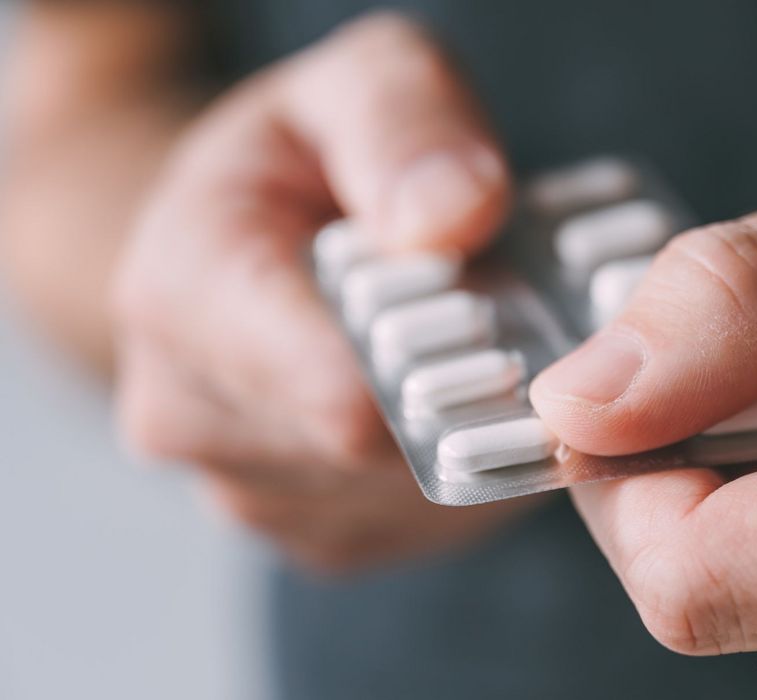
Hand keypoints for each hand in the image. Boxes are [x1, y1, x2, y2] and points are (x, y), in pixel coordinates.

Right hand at [112, 13, 532, 571]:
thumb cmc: (305, 156)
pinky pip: (412, 525)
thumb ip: (404, 124)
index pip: (335, 394)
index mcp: (185, 293)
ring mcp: (244, 488)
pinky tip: (455, 401)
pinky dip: (455, 469)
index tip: (507, 334)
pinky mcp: (305, 528)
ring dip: (468, 435)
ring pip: (407, 499)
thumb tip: (458, 215)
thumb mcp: (359, 82)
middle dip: (466, 399)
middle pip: (382, 457)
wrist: (238, 237)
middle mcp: (189, 413)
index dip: (445, 375)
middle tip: (516, 330)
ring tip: (481, 353)